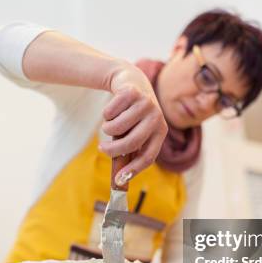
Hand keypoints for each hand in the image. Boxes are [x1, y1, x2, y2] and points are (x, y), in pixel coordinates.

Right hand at [99, 63, 167, 184]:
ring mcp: (145, 104)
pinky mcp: (132, 92)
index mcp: (160, 132)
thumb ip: (129, 151)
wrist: (131, 82)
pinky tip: (114, 107)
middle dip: (112, 150)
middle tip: (102, 149)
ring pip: (116, 127)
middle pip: (131, 143)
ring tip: (110, 123)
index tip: (118, 180)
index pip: (148, 156)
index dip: (133, 170)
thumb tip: (120, 179)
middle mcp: (156, 118)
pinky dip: (106, 113)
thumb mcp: (134, 132)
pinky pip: (109, 112)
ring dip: (107, 128)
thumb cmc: (131, 115)